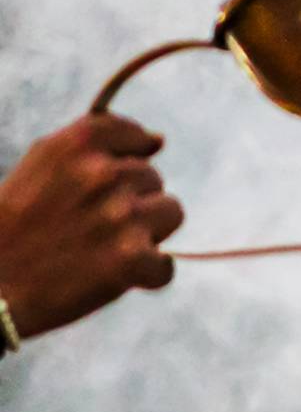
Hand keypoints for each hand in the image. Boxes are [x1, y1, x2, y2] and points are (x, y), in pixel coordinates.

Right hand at [0, 115, 183, 339]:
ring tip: (104, 247)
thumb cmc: (17, 226)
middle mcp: (101, 174)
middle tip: (89, 225)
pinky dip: (146, 276)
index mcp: (76, 145)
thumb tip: (160, 140)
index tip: (105, 183)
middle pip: (153, 179)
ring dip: (147, 233)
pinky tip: (113, 277)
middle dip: (131, 200)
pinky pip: (166, 264)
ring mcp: (120, 215)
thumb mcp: (43, 167)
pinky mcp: (132, 258)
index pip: (134, 135)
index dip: (126, 160)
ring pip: (171, 213)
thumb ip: (99, 147)